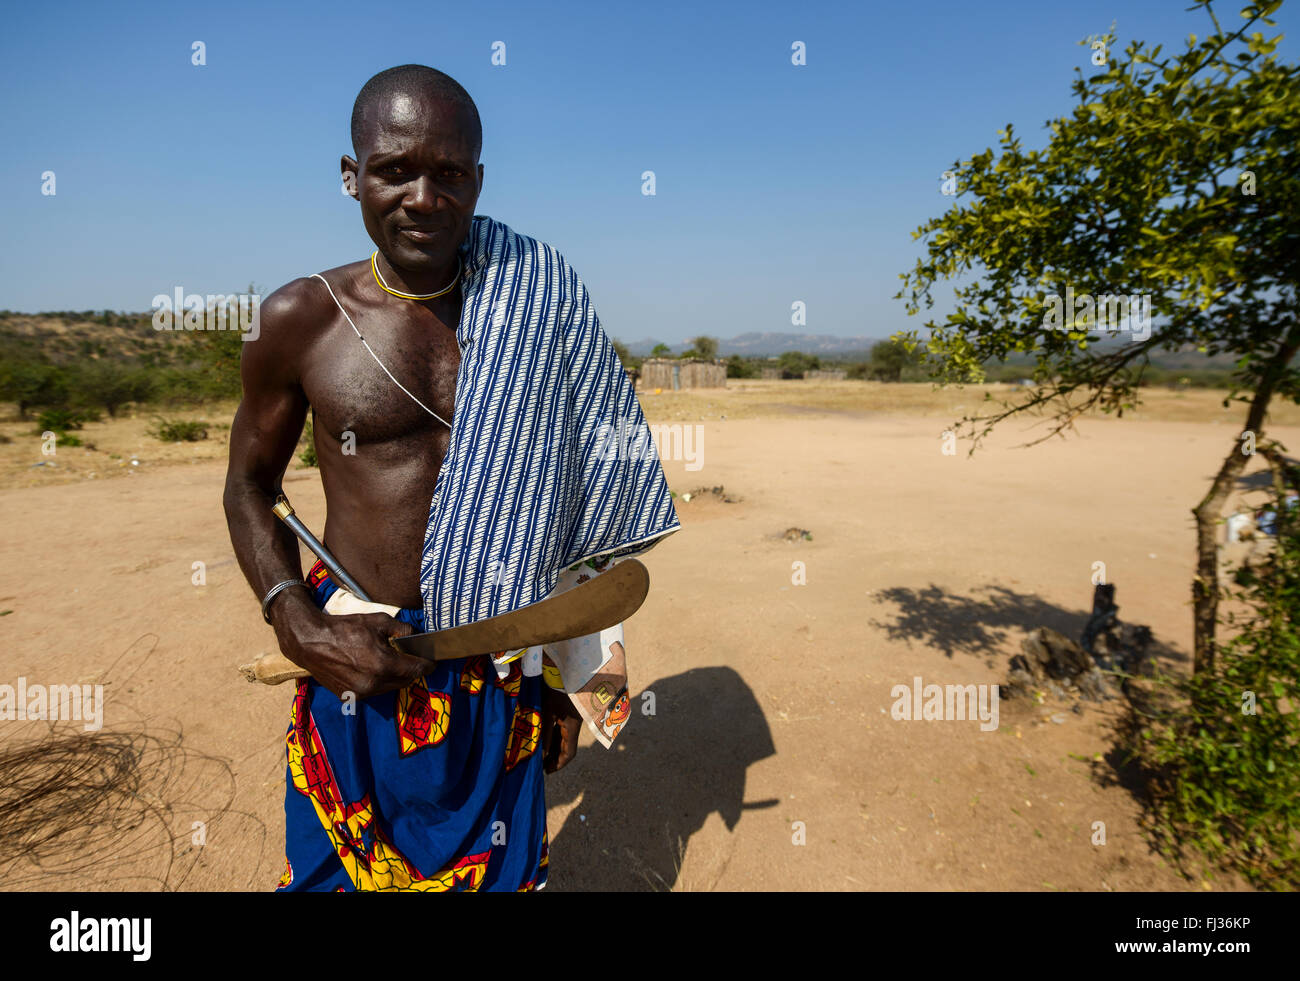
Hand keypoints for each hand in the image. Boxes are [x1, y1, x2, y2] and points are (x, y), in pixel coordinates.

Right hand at [271, 589, 426, 699]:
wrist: (311, 641)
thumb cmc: (344, 628)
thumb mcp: (378, 621)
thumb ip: (401, 629)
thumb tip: (414, 635)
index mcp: (383, 665)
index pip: (416, 670)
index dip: (427, 665)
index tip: (432, 662)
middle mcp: (373, 683)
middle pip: (404, 681)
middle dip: (410, 671)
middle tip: (410, 660)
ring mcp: (360, 693)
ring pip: (388, 688)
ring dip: (393, 678)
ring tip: (388, 663)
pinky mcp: (348, 697)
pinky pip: (372, 691)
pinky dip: (376, 682)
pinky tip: (371, 669)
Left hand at [540, 684, 582, 773]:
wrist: (566, 668)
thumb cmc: (555, 689)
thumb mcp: (547, 712)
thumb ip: (544, 734)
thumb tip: (540, 756)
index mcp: (572, 727)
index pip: (569, 753)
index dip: (559, 764)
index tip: (547, 771)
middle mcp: (575, 724)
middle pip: (566, 746)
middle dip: (554, 757)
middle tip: (541, 766)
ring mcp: (573, 718)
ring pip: (564, 738)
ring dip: (553, 747)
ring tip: (540, 755)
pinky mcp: (569, 712)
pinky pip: (562, 729)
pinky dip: (553, 736)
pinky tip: (543, 740)